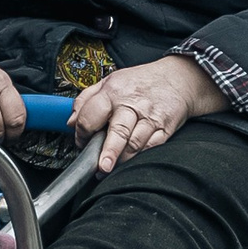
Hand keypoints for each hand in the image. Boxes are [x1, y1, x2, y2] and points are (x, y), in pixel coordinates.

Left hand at [72, 55, 224, 172]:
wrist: (178, 78)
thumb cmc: (140, 81)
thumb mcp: (109, 81)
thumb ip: (85, 100)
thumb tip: (70, 121)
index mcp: (113, 92)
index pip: (91, 115)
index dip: (82, 132)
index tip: (81, 142)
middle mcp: (131, 105)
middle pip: (118, 131)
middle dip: (108, 151)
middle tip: (101, 167)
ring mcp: (150, 117)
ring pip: (135, 143)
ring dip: (122, 159)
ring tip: (111, 169)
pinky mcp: (164, 128)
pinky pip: (151, 147)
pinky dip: (140, 156)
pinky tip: (129, 162)